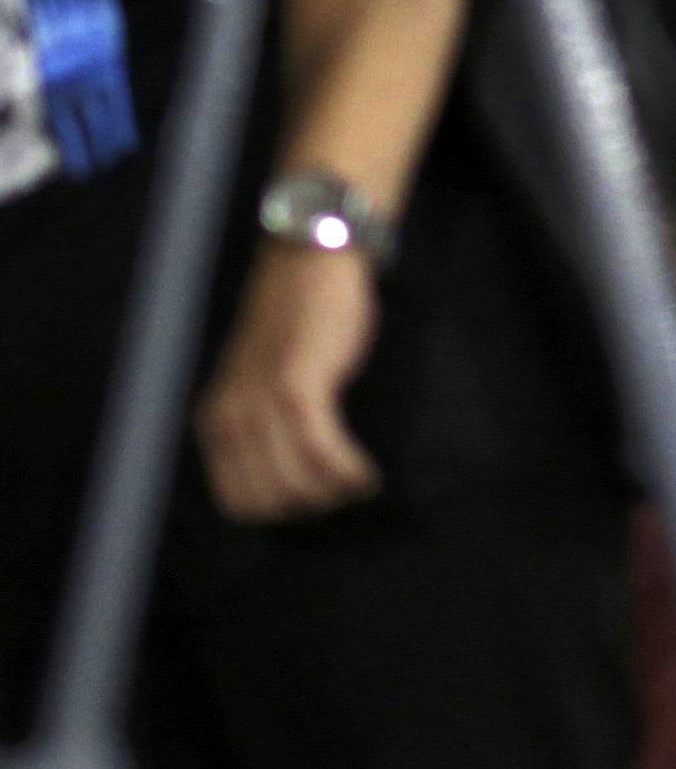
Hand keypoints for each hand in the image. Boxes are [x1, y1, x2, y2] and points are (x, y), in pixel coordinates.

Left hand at [196, 244, 381, 520]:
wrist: (311, 257)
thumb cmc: (297, 317)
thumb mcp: (259, 379)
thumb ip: (260, 423)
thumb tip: (292, 479)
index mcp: (217, 419)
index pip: (238, 503)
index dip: (282, 512)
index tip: (317, 498)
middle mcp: (231, 416)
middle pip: (271, 501)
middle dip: (313, 506)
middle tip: (345, 489)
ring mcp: (261, 402)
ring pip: (298, 483)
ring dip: (335, 492)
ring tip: (360, 481)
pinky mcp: (298, 385)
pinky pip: (322, 452)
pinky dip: (348, 471)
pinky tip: (366, 472)